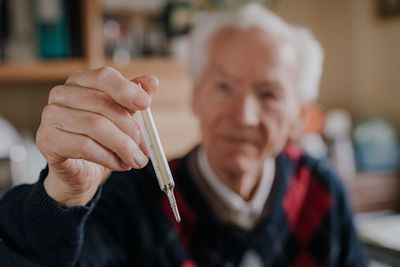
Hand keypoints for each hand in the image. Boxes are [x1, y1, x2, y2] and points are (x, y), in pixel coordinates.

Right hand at [36, 66, 158, 206]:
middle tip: (145, 148)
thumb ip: (135, 99)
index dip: (126, 89)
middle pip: (103, 103)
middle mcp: (62, 94)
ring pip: (95, 126)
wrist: (80, 170)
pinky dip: (109, 158)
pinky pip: (84, 146)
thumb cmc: (102, 139)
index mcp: (81, 82)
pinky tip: (120, 164)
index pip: (104, 76)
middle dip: (130, 128)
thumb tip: (152, 82)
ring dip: (123, 146)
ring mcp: (51, 116)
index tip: (146, 104)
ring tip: (136, 160)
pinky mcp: (47, 140)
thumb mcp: (123, 118)